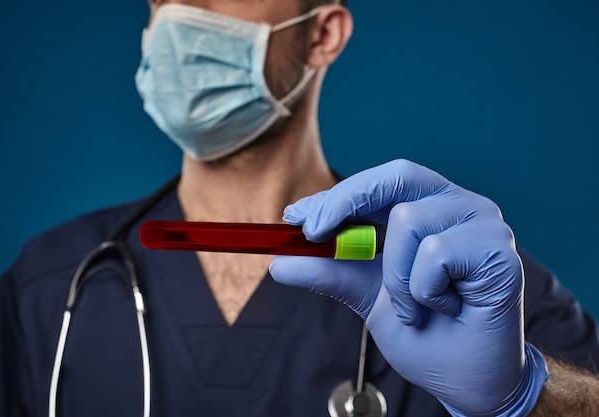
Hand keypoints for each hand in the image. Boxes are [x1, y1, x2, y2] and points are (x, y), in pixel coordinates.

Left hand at [270, 159, 547, 415]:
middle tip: (313, 233)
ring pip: (408, 221)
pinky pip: (434, 254)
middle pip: (397, 175)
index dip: (337, 195)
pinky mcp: (499, 250)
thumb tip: (280, 263)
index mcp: (431, 207)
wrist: (464, 380)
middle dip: (347, 201)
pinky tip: (445, 308)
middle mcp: (459, 206)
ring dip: (395, 278)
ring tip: (414, 307)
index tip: (294, 219)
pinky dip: (422, 290)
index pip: (381, 182)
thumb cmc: (423, 333)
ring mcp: (483, 224)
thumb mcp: (365, 296)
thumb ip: (329, 272)